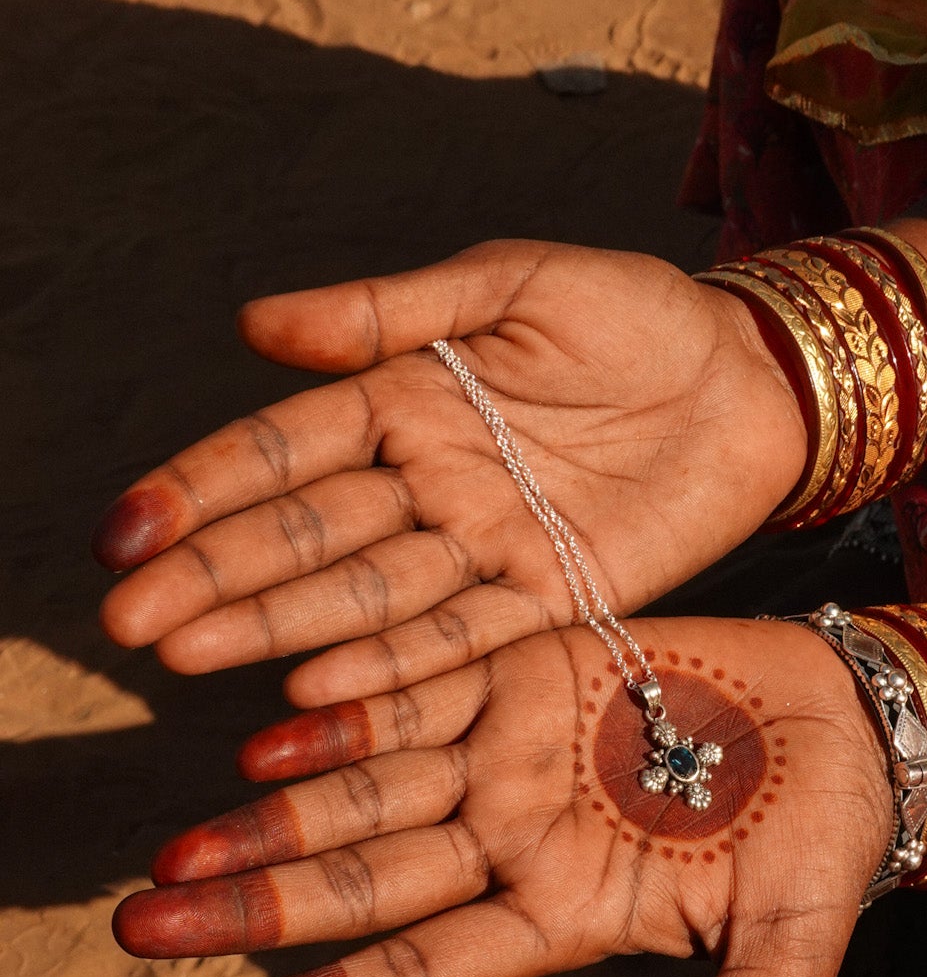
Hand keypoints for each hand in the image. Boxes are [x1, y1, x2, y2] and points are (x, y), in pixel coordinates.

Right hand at [93, 244, 806, 708]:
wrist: (752, 377)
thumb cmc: (633, 315)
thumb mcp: (510, 284)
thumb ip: (388, 313)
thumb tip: (251, 326)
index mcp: (406, 398)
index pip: (282, 452)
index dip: (201, 490)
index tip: (124, 533)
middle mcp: (429, 485)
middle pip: (304, 539)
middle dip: (214, 579)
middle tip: (128, 622)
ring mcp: (484, 549)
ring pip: (364, 598)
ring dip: (277, 630)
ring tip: (189, 657)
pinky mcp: (549, 603)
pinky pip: (458, 641)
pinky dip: (390, 669)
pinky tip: (316, 692)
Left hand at [111, 617, 890, 976]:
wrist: (858, 724)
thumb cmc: (829, 847)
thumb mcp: (789, 957)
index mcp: (562, 918)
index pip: (420, 969)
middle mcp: (515, 843)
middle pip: (364, 881)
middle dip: (255, 904)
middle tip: (143, 924)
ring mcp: (514, 756)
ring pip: (368, 788)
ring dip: (271, 813)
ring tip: (174, 847)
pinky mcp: (527, 669)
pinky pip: (419, 686)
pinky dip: (345, 708)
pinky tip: (264, 726)